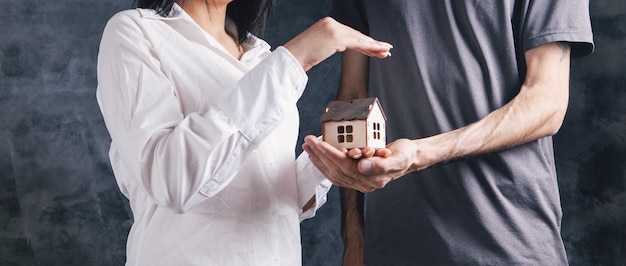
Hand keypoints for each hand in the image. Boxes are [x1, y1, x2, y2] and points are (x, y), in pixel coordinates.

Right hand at [284, 17, 391, 70]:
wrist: (291, 59)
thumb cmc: (300, 56)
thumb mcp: (317, 47)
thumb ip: (330, 44)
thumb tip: (339, 47)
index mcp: (326, 24)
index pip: (349, 33)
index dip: (363, 41)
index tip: (374, 47)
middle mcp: (331, 23)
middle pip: (356, 35)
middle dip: (371, 44)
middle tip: (385, 49)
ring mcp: (333, 29)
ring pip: (358, 39)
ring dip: (374, 46)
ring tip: (385, 51)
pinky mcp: (335, 37)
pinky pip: (356, 43)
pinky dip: (368, 48)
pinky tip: (377, 51)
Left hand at [302, 135, 418, 191]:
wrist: (410, 158)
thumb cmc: (405, 155)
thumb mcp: (398, 157)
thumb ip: (381, 164)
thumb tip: (362, 166)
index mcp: (373, 179)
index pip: (346, 167)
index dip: (331, 154)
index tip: (319, 142)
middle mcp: (364, 183)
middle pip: (336, 170)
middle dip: (320, 155)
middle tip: (308, 140)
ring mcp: (359, 182)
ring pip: (333, 173)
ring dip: (318, 159)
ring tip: (308, 146)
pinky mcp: (356, 177)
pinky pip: (336, 172)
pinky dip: (324, 163)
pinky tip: (317, 154)